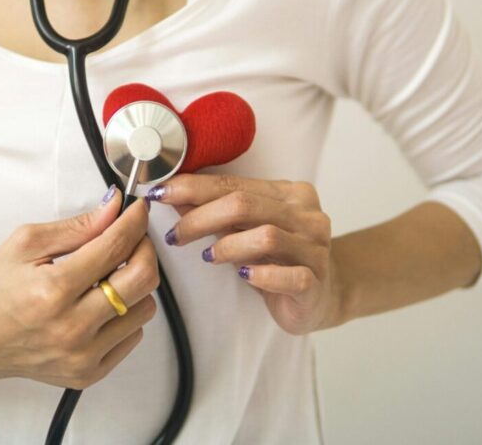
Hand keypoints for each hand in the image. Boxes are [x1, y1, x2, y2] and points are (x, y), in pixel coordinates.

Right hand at [0, 187, 158, 389]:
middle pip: (143, 279)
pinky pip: (133, 337)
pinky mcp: (88, 373)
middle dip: (145, 249)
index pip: (116, 246)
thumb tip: (114, 209)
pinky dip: (126, 314)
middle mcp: (72, 327)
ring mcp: (82, 355)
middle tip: (132, 238)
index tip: (138, 210)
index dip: (134, 221)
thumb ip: (77, 226)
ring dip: (135, 284)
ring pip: (144, 308)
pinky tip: (100, 304)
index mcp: (54, 289)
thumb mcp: (25, 244)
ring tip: (110, 274)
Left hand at [146, 174, 342, 334]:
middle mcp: (306, 215)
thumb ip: (217, 211)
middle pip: (245, 205)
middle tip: (177, 234)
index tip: (161, 193)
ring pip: (266, 236)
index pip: (234, 184)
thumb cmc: (279, 259)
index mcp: (289, 193)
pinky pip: (290, 276)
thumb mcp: (246, 230)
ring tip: (208, 256)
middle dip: (201, 217)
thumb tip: (174, 195)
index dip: (193, 188)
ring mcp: (315, 248)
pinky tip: (243, 276)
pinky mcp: (316, 282)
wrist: (321, 296)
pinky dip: (262, 275)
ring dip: (227, 245)